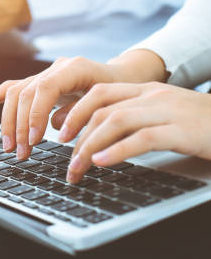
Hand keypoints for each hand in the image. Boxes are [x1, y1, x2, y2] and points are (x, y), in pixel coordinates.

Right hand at [0, 50, 167, 159]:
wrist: (124, 79)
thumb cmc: (120, 93)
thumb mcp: (110, 104)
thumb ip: (83, 113)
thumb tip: (57, 128)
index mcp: (75, 67)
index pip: (44, 88)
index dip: (35, 114)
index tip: (33, 139)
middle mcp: (57, 67)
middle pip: (26, 92)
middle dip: (20, 125)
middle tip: (22, 153)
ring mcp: (46, 73)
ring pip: (16, 92)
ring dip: (9, 121)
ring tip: (10, 147)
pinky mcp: (40, 82)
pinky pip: (12, 88)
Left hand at [65, 83, 210, 182]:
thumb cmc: (201, 125)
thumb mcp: (164, 114)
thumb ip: (136, 119)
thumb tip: (101, 139)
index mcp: (146, 90)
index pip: (99, 92)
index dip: (75, 111)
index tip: (60, 133)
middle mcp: (153, 96)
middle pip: (101, 109)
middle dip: (77, 136)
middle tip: (66, 162)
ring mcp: (168, 110)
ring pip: (115, 121)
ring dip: (90, 147)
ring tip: (78, 168)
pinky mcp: (182, 130)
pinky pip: (142, 138)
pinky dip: (118, 151)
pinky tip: (103, 163)